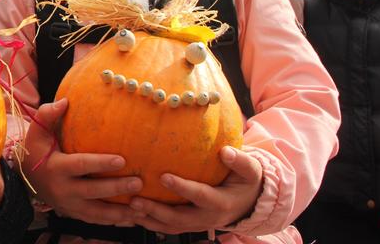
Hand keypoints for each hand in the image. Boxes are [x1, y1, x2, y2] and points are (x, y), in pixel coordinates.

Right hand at [24, 98, 142, 224]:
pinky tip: (134, 218)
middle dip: (116, 188)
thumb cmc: (36, 149)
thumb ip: (48, 114)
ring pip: (97, 213)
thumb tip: (64, 102)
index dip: (101, 164)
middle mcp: (62, 189)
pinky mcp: (74, 214)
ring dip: (120, 212)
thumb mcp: (37, 131)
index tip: (122, 160)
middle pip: (93, 192)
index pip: (80, 165)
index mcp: (55, 168)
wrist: (24, 178)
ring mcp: (68, 205)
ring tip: (142, 207)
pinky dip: (115, 221)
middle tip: (138, 183)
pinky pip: (96, 221)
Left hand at [129, 146, 263, 233]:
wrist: (249, 204)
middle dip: (156, 210)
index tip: (163, 176)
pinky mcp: (189, 227)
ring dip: (148, 219)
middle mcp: (207, 218)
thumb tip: (225, 151)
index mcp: (221, 202)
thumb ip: (240, 161)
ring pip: (170, 227)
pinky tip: (132, 214)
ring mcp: (197, 225)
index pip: (199, 195)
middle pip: (178, 218)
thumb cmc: (246, 182)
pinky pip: (167, 228)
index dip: (182, 188)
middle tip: (135, 200)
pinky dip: (150, 223)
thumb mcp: (251, 170)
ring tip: (128, 208)